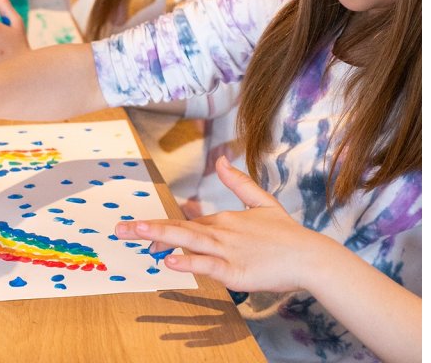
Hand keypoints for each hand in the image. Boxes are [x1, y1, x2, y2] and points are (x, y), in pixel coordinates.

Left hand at [114, 156, 332, 293]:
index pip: (187, 223)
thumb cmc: (286, 234)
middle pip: (179, 228)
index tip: (138, 232)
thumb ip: (238, 182)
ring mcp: (228, 251)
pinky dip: (189, 262)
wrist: (311, 257)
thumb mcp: (261, 201)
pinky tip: (170, 261)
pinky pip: (208, 266)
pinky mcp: (236, 272)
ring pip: (189, 241)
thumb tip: (221, 158)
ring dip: (162, 237)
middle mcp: (221, 232)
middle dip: (148, 228)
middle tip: (119, 229)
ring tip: (137, 236)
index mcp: (224, 219)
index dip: (161, 228)